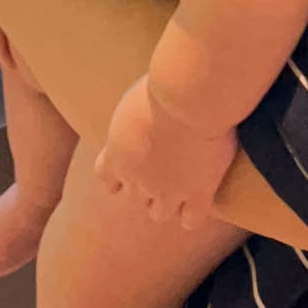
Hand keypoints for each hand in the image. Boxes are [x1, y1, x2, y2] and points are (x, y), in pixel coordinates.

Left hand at [94, 75, 238, 227]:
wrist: (189, 98)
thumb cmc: (161, 87)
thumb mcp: (135, 99)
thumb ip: (133, 118)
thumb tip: (139, 113)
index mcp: (117, 155)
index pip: (107, 178)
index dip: (119, 175)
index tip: (131, 165)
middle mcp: (138, 179)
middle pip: (136, 197)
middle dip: (147, 186)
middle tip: (165, 166)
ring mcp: (168, 191)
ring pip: (159, 214)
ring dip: (168, 203)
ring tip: (182, 187)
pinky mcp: (198, 194)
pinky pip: (192, 220)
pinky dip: (194, 213)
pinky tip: (201, 198)